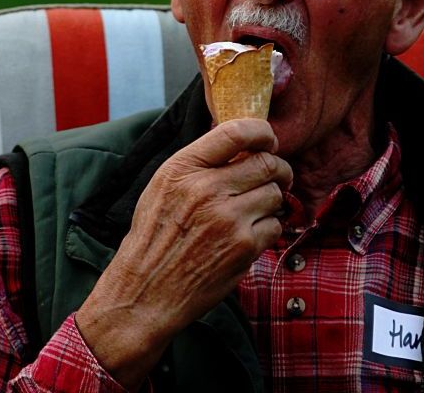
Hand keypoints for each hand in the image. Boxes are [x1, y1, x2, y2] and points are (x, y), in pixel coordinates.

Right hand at [76, 118, 291, 390]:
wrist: (145, 292)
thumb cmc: (155, 236)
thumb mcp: (164, 185)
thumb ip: (200, 161)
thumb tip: (241, 142)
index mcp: (184, 168)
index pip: (235, 131)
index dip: (262, 131)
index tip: (268, 138)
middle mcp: (207, 189)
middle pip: (267, 162)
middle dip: (278, 167)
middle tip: (277, 175)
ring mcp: (228, 219)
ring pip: (275, 193)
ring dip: (272, 199)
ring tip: (256, 208)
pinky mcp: (243, 247)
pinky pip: (275, 225)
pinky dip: (268, 228)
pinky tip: (249, 233)